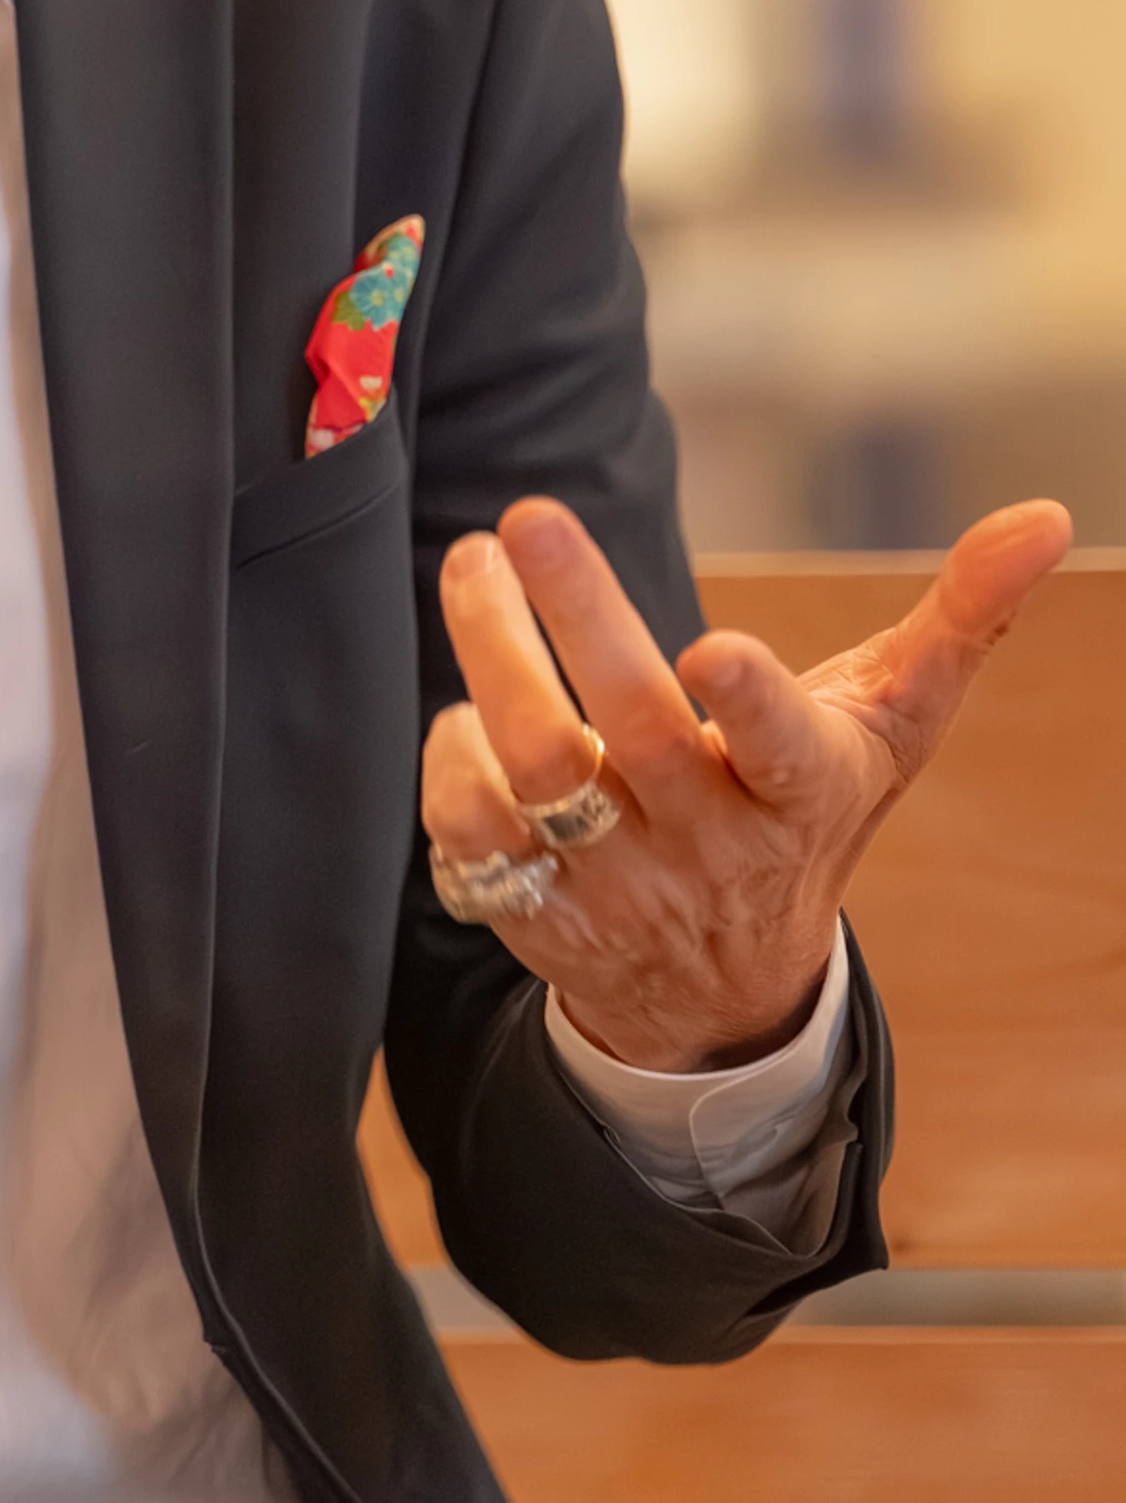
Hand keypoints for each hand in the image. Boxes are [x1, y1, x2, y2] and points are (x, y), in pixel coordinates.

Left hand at [422, 493, 1073, 1070]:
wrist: (724, 987)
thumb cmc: (808, 810)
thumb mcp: (890, 726)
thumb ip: (960, 621)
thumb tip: (1049, 516)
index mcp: (801, 794)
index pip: (781, 753)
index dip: (750, 704)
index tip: (713, 646)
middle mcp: (708, 845)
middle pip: (630, 734)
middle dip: (576, 618)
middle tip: (528, 518)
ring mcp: (617, 884)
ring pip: (539, 773)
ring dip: (493, 660)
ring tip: (471, 566)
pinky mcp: (538, 912)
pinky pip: (473, 836)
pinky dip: (453, 762)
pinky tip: (464, 705)